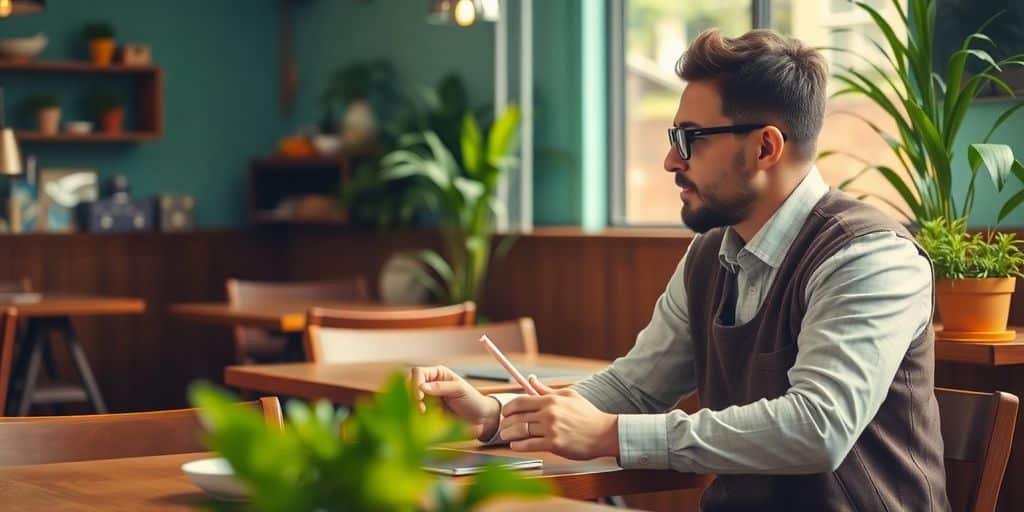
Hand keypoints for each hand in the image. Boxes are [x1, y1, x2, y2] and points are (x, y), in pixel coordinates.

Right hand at [409, 365, 500, 439]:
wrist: (479, 419)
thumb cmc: (472, 400)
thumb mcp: (459, 390)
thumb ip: (441, 387)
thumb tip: (421, 387)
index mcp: (437, 374)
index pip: (418, 372)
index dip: (415, 382)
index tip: (420, 396)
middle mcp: (429, 384)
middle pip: (408, 385)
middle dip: (411, 396)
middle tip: (420, 409)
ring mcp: (426, 399)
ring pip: (408, 400)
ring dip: (411, 407)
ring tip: (423, 414)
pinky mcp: (426, 413)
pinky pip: (414, 413)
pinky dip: (415, 416)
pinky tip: (424, 420)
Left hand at [499, 376, 619, 459]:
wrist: (604, 433)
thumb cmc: (587, 414)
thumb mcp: (568, 396)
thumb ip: (546, 390)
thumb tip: (530, 379)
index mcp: (551, 400)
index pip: (520, 401)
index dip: (508, 407)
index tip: (505, 413)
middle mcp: (549, 413)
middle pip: (517, 417)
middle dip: (506, 423)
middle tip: (502, 427)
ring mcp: (551, 429)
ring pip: (521, 431)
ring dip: (509, 435)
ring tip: (506, 436)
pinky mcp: (554, 444)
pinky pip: (529, 445)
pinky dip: (518, 446)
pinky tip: (515, 446)